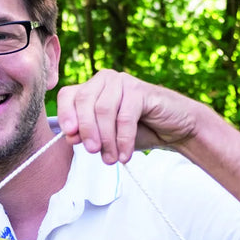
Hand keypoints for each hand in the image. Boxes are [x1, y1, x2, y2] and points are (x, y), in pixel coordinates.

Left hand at [56, 69, 197, 163]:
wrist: (174, 129)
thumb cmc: (137, 131)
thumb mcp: (106, 137)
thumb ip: (87, 135)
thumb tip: (70, 136)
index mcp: (91, 88)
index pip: (68, 95)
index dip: (65, 114)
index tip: (69, 135)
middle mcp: (105, 80)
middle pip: (84, 102)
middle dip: (87, 130)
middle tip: (93, 152)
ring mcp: (123, 82)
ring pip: (103, 110)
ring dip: (106, 139)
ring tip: (111, 159)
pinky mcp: (140, 90)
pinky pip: (124, 117)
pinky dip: (123, 139)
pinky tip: (125, 155)